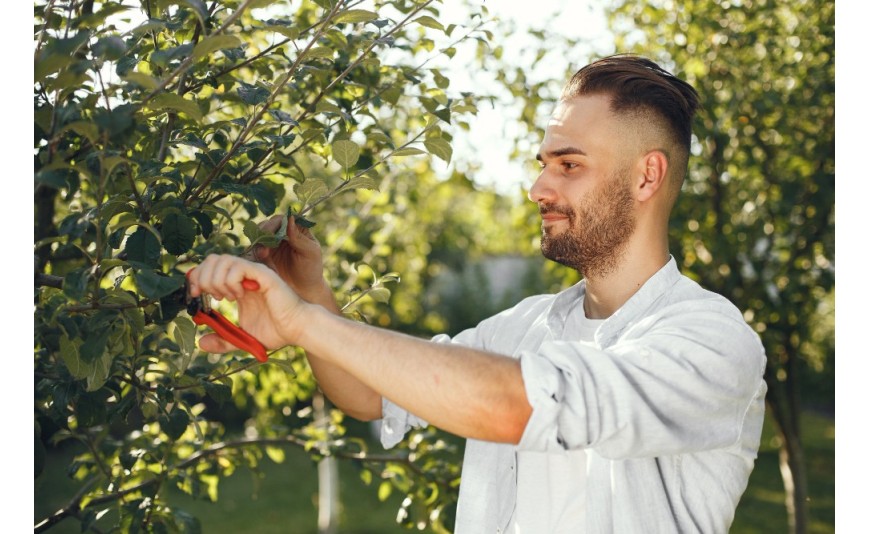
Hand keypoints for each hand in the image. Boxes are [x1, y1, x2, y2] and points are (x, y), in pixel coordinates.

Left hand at [186, 254, 306, 353]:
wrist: (297, 330)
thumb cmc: (276, 332)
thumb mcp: (241, 339)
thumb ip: (222, 340)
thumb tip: (200, 343)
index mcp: (237, 285)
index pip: (210, 268)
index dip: (196, 278)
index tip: (195, 296)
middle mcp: (244, 275)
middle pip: (213, 259)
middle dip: (202, 276)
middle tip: (207, 296)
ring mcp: (253, 273)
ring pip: (222, 260)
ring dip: (216, 279)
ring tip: (225, 297)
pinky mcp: (263, 274)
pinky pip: (238, 267)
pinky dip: (230, 281)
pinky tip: (237, 296)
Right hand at [251, 215, 327, 301]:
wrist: (302, 290)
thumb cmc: (311, 269)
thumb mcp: (310, 252)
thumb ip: (299, 237)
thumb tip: (289, 218)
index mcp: (296, 228)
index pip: (282, 219)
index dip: (274, 224)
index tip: (270, 234)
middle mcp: (281, 232)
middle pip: (266, 225)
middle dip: (263, 235)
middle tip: (264, 248)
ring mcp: (270, 243)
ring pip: (257, 236)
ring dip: (257, 244)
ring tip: (263, 255)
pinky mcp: (262, 254)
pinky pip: (253, 249)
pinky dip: (254, 253)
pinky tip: (258, 260)